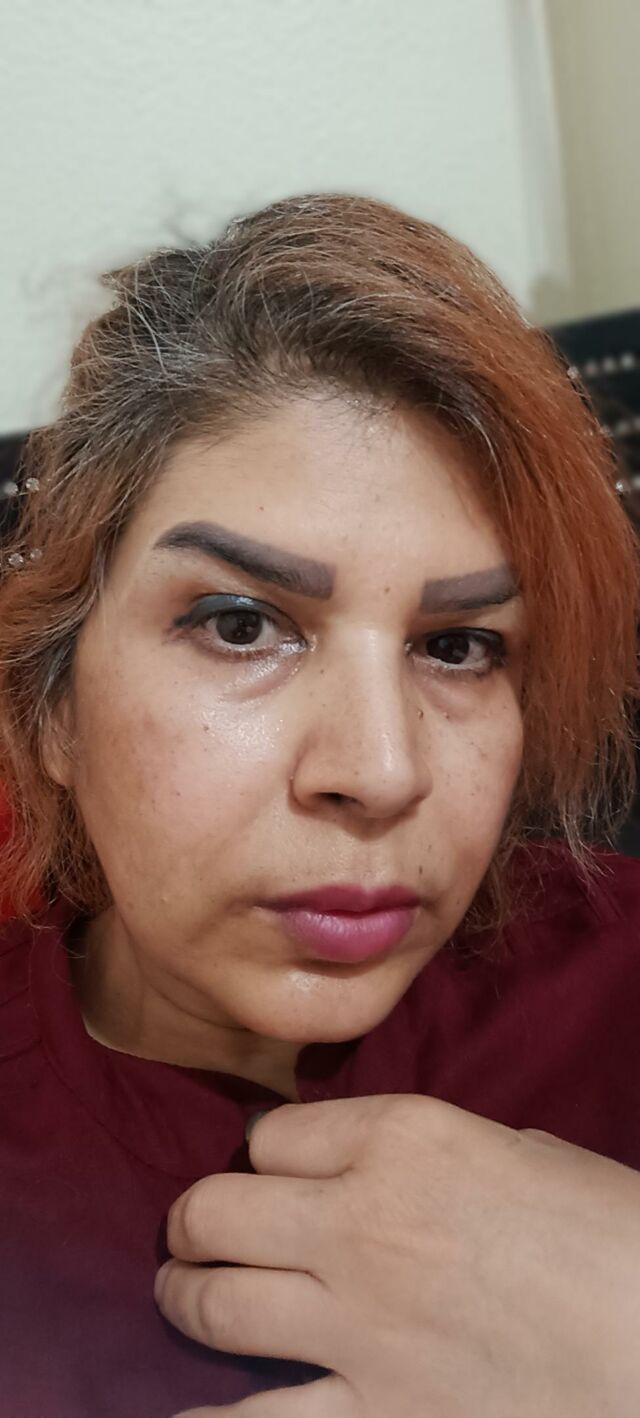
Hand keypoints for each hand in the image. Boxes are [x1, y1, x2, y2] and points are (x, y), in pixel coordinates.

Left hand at [155, 1094, 639, 1416]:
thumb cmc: (612, 1232)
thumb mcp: (521, 1155)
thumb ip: (435, 1157)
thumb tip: (391, 1171)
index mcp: (402, 1138)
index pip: (273, 1134)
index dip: (265, 1152)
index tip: (270, 1169)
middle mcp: (359, 1220)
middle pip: (221, 1206)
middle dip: (197, 1216)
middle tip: (195, 1227)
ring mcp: (359, 1324)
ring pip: (215, 1300)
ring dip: (183, 1294)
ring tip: (179, 1292)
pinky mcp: (376, 1416)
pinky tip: (179, 1415)